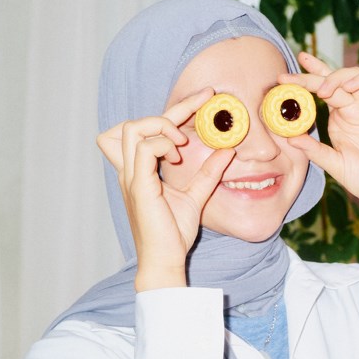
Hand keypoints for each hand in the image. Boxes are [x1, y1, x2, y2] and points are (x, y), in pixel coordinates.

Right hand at [96, 89, 234, 290]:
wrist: (165, 260)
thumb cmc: (173, 233)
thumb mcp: (196, 195)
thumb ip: (208, 173)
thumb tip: (227, 151)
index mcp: (139, 170)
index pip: (147, 129)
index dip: (175, 109)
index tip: (205, 98)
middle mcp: (130, 169)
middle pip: (136, 121)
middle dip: (173, 109)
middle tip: (204, 104)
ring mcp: (131, 176)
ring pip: (132, 129)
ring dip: (162, 127)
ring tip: (184, 144)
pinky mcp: (139, 186)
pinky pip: (143, 149)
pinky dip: (162, 144)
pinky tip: (179, 157)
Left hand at [279, 53, 358, 222]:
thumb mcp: (333, 164)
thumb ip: (313, 150)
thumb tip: (289, 138)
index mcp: (340, 118)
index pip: (322, 90)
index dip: (305, 79)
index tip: (282, 79)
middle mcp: (355, 108)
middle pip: (335, 79)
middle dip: (312, 74)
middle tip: (289, 76)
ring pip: (356, 76)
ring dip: (337, 77)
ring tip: (322, 90)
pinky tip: (349, 87)